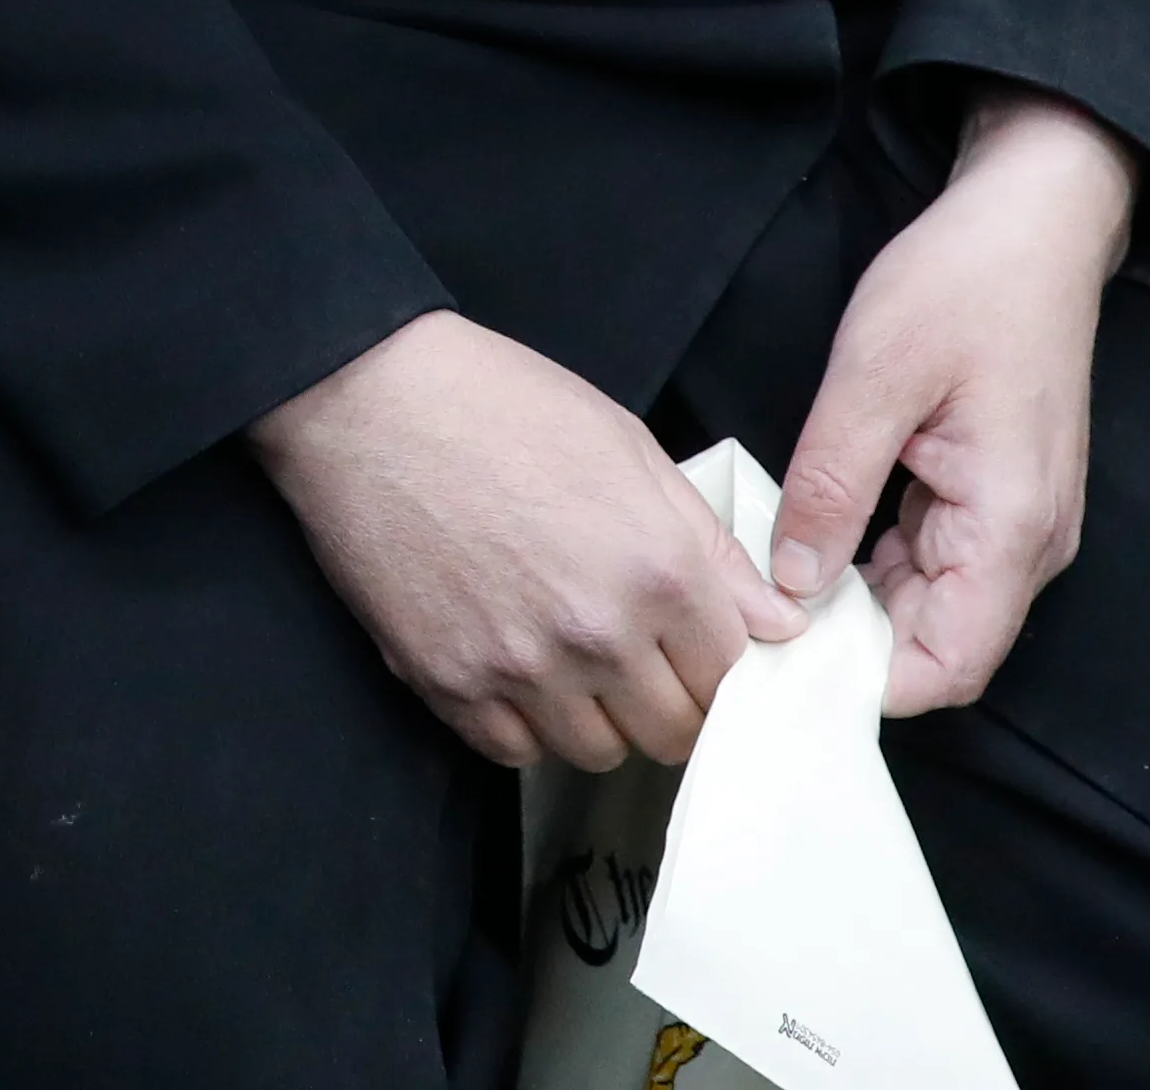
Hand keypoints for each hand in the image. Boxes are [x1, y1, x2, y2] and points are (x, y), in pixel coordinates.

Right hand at [249, 311, 801, 770]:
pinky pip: (515, 753)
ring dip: (600, 717)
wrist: (368, 397)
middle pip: (674, 732)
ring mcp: (518, 668)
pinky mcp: (448, 684)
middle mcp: (597, 633)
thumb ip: (712, 547)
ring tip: (575, 659)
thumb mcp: (629, 448)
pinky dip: (526, 724)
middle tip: (643, 658)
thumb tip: (781, 623)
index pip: (733, 676)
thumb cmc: (503, 403)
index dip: (725, 666)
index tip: (704, 653)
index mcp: (658, 567)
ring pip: (599, 752)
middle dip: (671, 700)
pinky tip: (516, 668)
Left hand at [768, 89, 1136, 719]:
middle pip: (935, 649)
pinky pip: (931, 563)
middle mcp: (1027, 546)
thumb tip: (790, 584)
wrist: (1033, 222)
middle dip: (850, 650)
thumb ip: (831, 486)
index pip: (945, 670)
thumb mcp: (875, 375)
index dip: (864, 685)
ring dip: (856, 606)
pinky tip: (814, 535)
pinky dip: (873, 564)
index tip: (779, 671)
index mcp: (1009, 528)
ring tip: (769, 585)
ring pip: (928, 609)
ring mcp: (1014, 524)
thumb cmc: (965, 283)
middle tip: (752, 631)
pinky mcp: (993, 498)